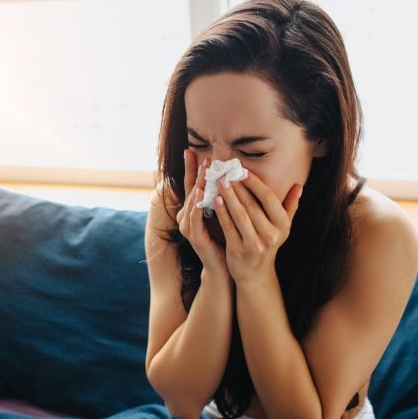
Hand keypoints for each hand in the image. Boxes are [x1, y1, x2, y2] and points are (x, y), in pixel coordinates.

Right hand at [176, 150, 228, 274]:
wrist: (223, 267)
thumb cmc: (225, 240)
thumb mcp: (224, 215)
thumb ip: (223, 198)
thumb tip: (230, 177)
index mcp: (194, 210)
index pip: (192, 185)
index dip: (192, 168)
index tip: (192, 150)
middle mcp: (187, 217)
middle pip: (191, 190)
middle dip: (197, 173)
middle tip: (204, 157)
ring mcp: (188, 227)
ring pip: (192, 201)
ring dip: (199, 185)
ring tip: (205, 171)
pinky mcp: (194, 237)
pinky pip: (195, 217)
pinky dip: (198, 204)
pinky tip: (203, 193)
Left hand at [213, 172, 302, 282]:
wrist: (255, 273)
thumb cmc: (268, 243)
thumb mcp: (283, 227)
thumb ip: (290, 206)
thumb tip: (299, 186)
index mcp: (282, 225)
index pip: (269, 199)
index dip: (255, 183)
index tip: (242, 170)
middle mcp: (271, 235)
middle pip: (252, 205)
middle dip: (238, 187)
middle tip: (226, 172)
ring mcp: (254, 244)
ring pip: (239, 215)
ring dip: (228, 196)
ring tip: (219, 182)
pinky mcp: (238, 250)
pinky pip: (228, 227)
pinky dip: (221, 212)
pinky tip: (215, 200)